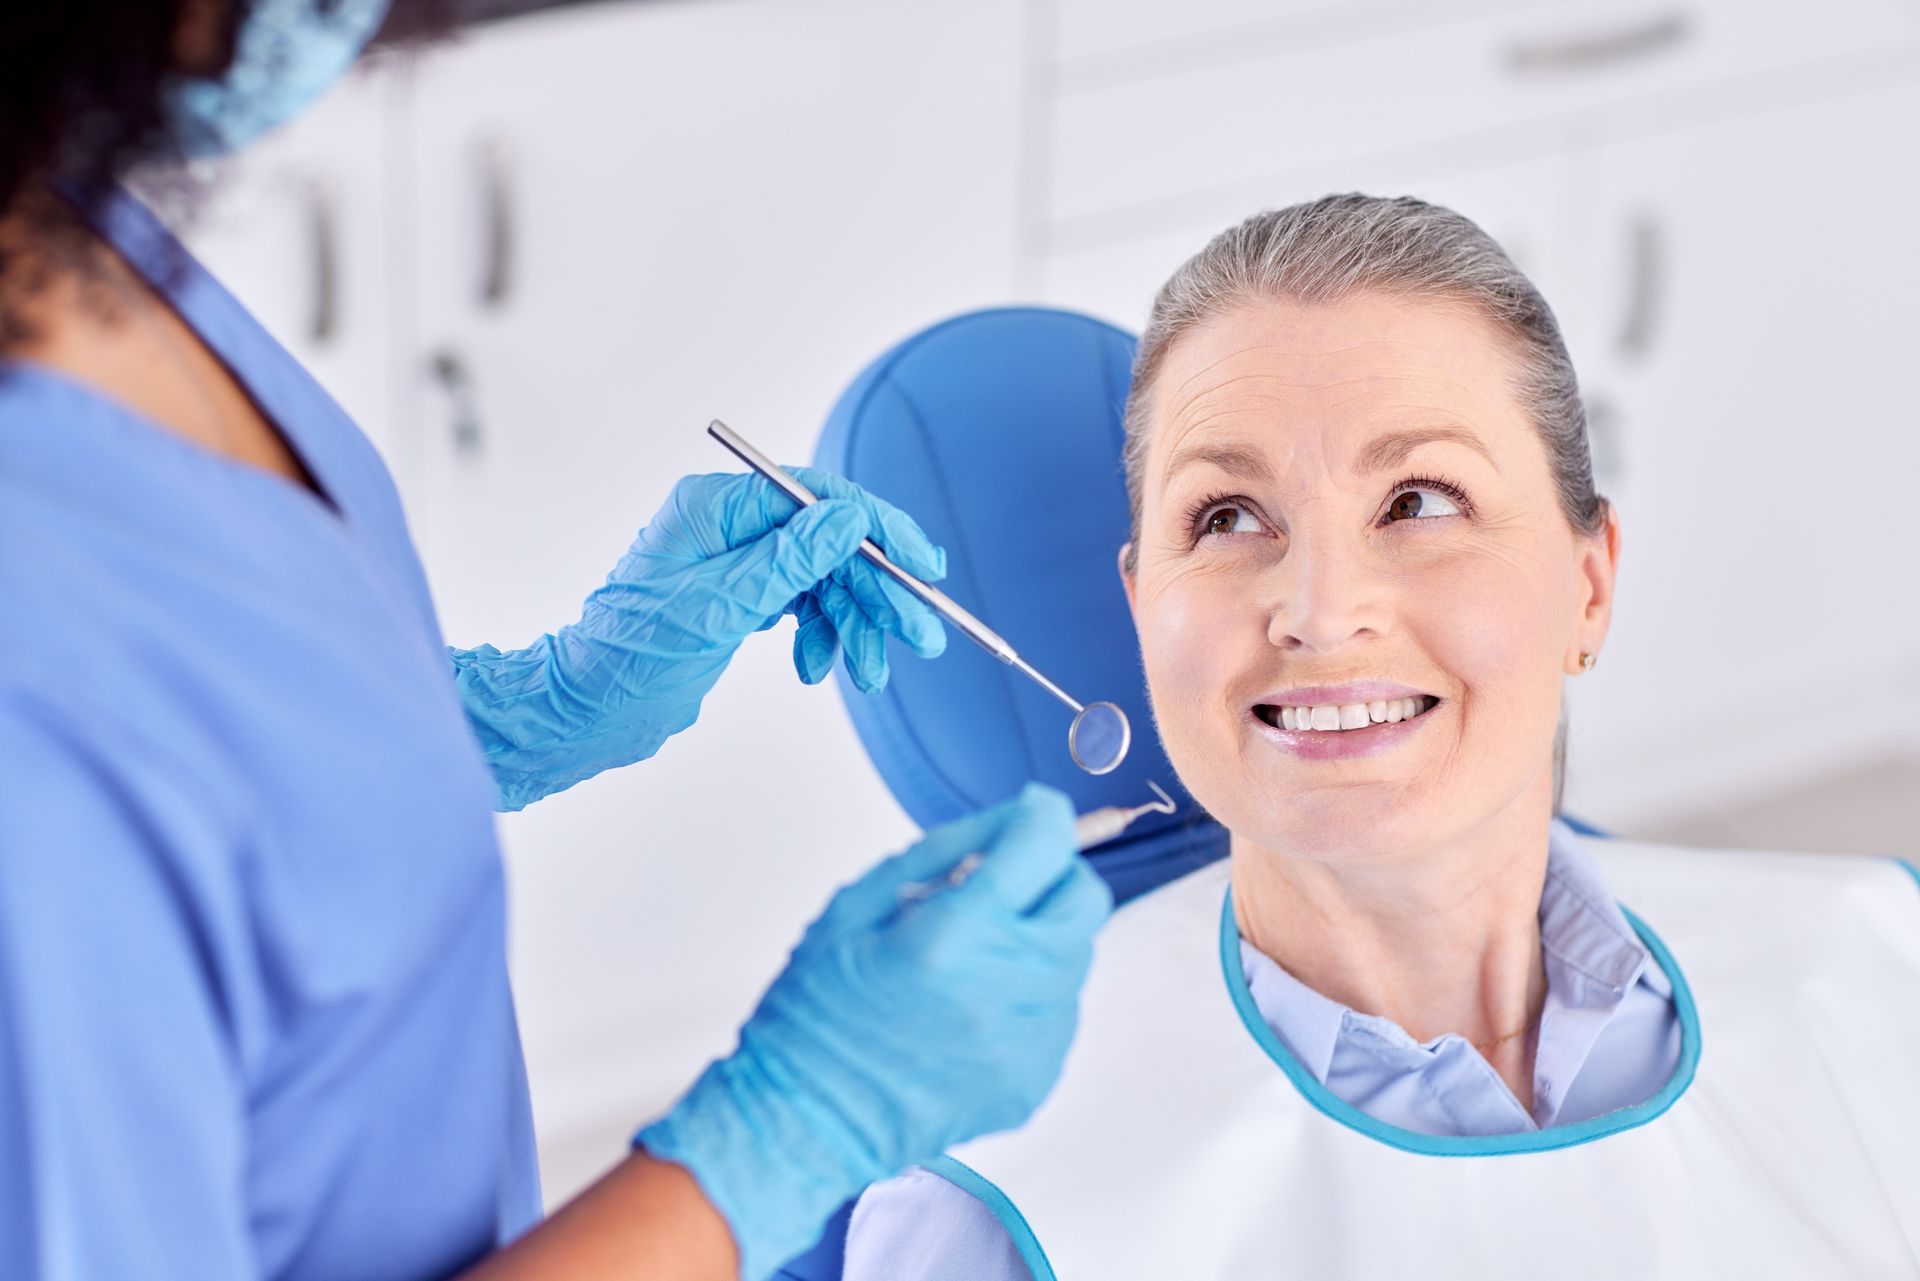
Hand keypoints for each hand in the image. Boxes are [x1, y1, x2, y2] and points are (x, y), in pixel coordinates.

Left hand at [450, 468, 947, 810]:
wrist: (588, 713)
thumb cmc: (630, 660)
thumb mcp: (716, 610)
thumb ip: (786, 562)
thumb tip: (848, 519)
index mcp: (713, 507)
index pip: (818, 497)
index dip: (878, 529)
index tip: (922, 567)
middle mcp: (728, 524)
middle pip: (830, 541)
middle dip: (876, 591)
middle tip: (919, 633)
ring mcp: (737, 559)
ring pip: (825, 578)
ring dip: (855, 624)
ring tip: (870, 673)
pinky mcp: (742, 593)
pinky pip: (806, 604)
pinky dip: (823, 636)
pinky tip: (818, 668)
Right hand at [636, 784, 1111, 1280]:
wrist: (806, 1118)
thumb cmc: (817, 1013)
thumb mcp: (857, 905)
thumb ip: (943, 852)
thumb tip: (1010, 818)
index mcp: (952, 936)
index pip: (1044, 845)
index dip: (1041, 817)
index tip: (1032, 815)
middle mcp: (1001, 989)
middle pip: (1083, 899)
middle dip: (1052, 875)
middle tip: (1003, 886)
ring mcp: (1024, 1042)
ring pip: (1076, 955)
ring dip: (1038, 937)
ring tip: (973, 957)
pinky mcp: (1032, 1080)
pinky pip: (1061, 1011)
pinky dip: (1030, 994)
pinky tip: (975, 1004)